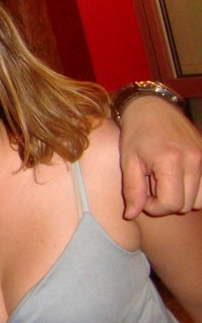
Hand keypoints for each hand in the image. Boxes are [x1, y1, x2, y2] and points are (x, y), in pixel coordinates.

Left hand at [119, 96, 201, 217]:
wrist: (151, 107)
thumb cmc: (136, 133)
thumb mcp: (128, 161)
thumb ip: (132, 190)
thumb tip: (131, 216)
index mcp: (171, 160)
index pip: (172, 204)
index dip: (155, 207)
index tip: (143, 196)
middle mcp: (194, 160)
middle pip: (187, 204)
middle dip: (166, 202)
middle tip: (150, 187)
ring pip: (200, 200)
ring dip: (181, 197)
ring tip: (163, 182)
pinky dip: (192, 189)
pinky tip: (175, 177)